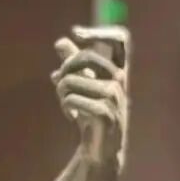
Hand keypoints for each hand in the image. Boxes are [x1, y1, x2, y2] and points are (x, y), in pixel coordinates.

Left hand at [52, 25, 129, 174]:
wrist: (99, 148)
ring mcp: (115, 97)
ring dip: (62, 91)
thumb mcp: (82, 86)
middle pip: (86, 57)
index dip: (100, 32)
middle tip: (59, 80)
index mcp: (118, 70)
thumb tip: (60, 42)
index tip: (77, 33)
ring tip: (67, 104)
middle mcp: (120, 80)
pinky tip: (71, 116)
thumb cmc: (91, 114)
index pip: (120, 40)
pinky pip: (73, 99)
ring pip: (73, 80)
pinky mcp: (106, 114)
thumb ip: (73, 63)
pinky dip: (66, 106)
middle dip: (66, 67)